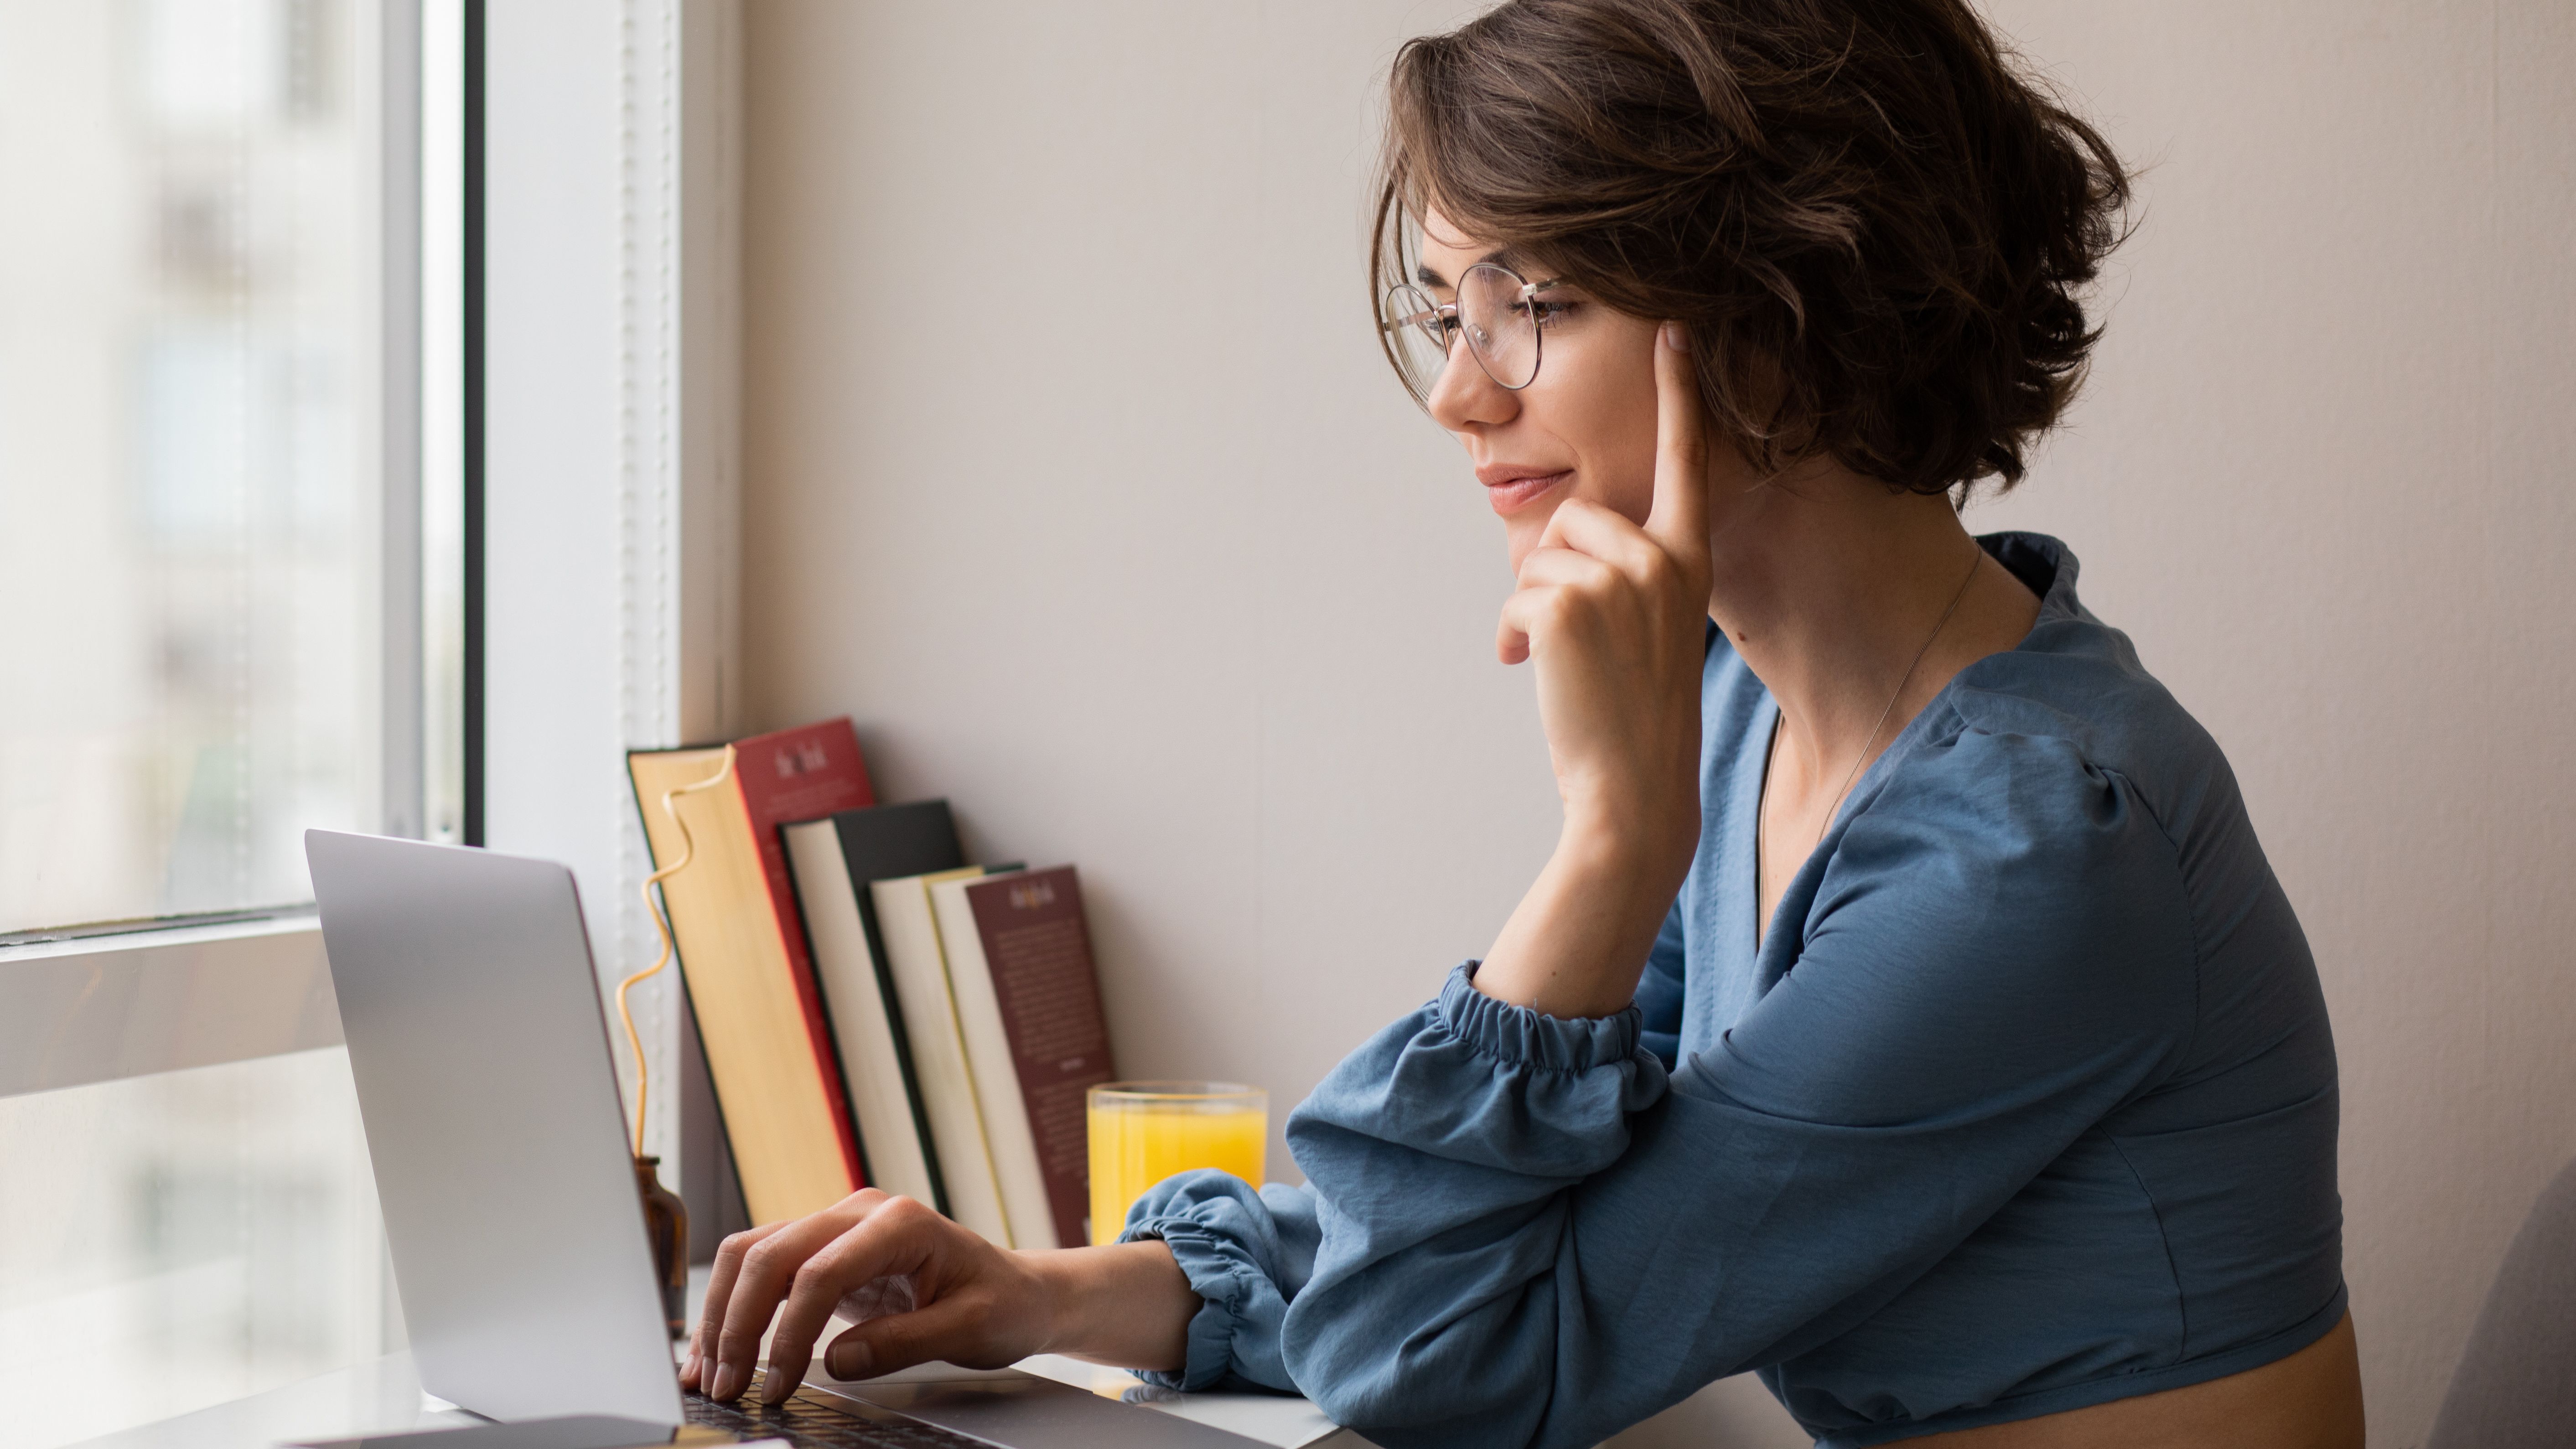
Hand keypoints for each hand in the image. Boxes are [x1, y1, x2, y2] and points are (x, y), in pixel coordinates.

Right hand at [681, 1189, 1197, 1404]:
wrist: (1017, 1291)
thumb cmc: (1002, 1304)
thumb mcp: (969, 1328)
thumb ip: (904, 1343)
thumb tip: (835, 1360)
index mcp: (899, 1223)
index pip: (820, 1271)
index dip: (789, 1332)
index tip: (777, 1385)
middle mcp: (860, 1214)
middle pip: (772, 1255)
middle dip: (738, 1324)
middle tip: (727, 1387)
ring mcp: (838, 1228)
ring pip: (755, 1256)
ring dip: (724, 1314)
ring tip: (709, 1375)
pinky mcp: (825, 1251)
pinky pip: (765, 1271)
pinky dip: (734, 1309)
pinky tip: (718, 1351)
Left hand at [1479, 323, 1710, 1017]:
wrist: (1636, 788)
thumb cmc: (1639, 714)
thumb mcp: (1654, 629)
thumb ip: (1630, 574)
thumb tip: (1564, 547)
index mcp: (1690, 558)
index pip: (1686, 461)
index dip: (1679, 395)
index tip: (1672, 331)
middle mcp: (1663, 559)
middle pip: (1577, 515)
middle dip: (1553, 571)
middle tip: (1568, 638)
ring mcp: (1619, 580)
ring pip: (1541, 555)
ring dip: (1531, 607)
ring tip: (1556, 663)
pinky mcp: (1569, 604)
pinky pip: (1517, 592)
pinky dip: (1511, 633)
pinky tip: (1528, 670)